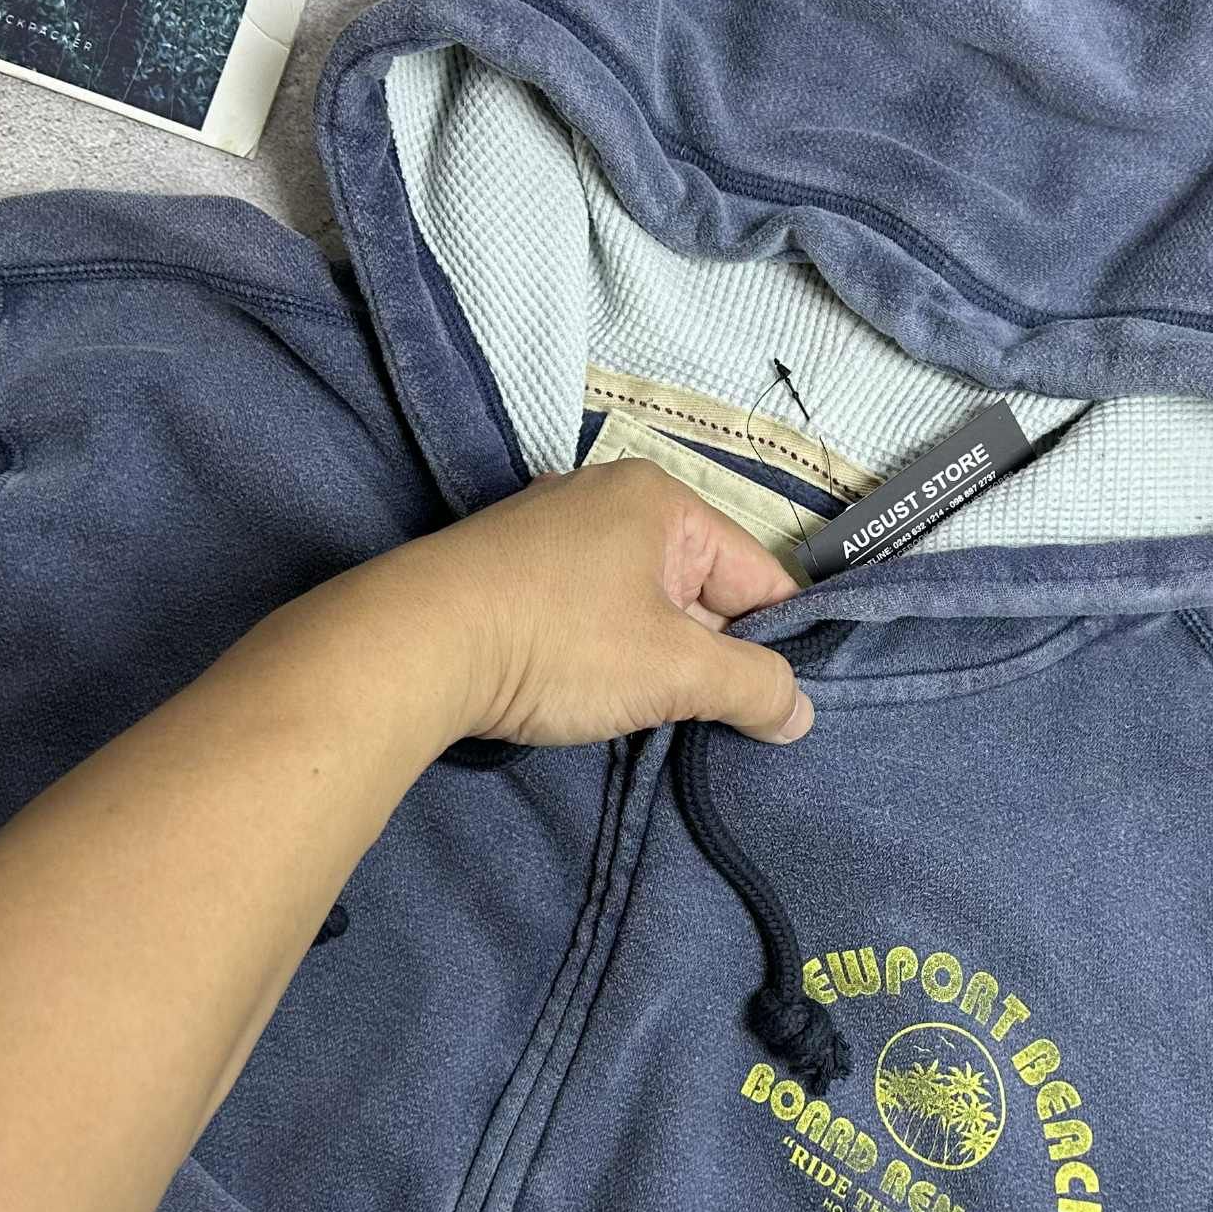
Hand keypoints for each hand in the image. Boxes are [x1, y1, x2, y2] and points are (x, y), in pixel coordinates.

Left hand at [401, 460, 814, 748]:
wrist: (412, 645)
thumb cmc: (558, 643)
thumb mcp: (672, 672)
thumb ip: (750, 688)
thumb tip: (800, 712)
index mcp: (662, 500)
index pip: (758, 576)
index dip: (774, 645)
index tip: (773, 707)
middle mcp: (610, 496)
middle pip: (699, 589)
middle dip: (704, 655)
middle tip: (697, 715)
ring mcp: (552, 527)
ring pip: (641, 603)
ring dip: (650, 660)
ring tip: (635, 708)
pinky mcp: (509, 566)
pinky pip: (588, 608)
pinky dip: (599, 650)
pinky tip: (583, 689)